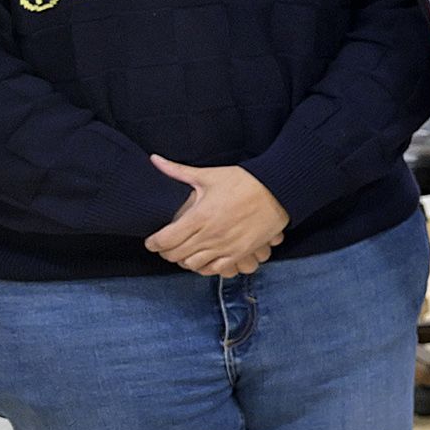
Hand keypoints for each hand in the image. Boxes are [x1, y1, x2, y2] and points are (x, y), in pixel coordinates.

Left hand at [145, 159, 288, 277]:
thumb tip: (154, 159)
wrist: (278, 191)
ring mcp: (226, 246)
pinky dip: (206, 267)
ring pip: (193, 265)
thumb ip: (178, 171)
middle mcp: (210, 235)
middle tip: (166, 246)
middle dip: (166, 252)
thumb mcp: (208, 175)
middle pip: (176, 255)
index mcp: (199, 216)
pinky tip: (205, 258)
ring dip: (185, 260)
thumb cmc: (243, 181)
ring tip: (185, 252)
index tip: (152, 241)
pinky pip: (216, 270)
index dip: (153, 243)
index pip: (165, 240)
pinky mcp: (241, 252)